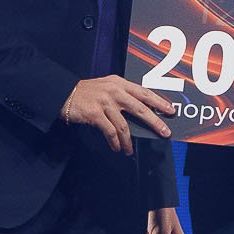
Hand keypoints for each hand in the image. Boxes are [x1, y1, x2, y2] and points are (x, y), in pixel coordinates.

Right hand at [60, 74, 174, 152]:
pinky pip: (110, 131)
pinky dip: (115, 142)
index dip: (159, 102)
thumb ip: (122, 94)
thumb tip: (142, 109)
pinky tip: (117, 147)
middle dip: (155, 122)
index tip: (170, 110)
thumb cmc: (86, 92)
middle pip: (141, 109)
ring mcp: (105, 102)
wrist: (63, 93)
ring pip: (125, 125)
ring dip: (129, 141)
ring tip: (129, 150)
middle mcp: (114, 91)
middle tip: (165, 132)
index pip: (145, 93)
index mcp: (119, 83)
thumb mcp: (106, 86)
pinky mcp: (95, 113)